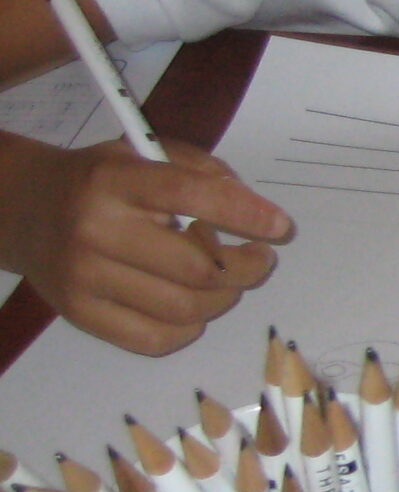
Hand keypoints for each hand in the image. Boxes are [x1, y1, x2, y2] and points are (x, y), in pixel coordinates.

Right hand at [6, 139, 292, 355]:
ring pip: (183, 308)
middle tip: (259, 259)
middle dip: (245, 267)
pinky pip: (155, 338)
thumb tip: (253, 211)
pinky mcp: (79, 313)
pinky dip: (189, 326)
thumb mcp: (144, 153)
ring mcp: (84, 277)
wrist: (24, 209)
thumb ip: (202, 172)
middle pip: (197, 267)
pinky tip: (193, 305)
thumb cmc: (100, 181)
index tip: (279, 227)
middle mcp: (96, 230)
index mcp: (115, 181)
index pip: (192, 196)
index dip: (245, 214)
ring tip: (226, 280)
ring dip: (222, 298)